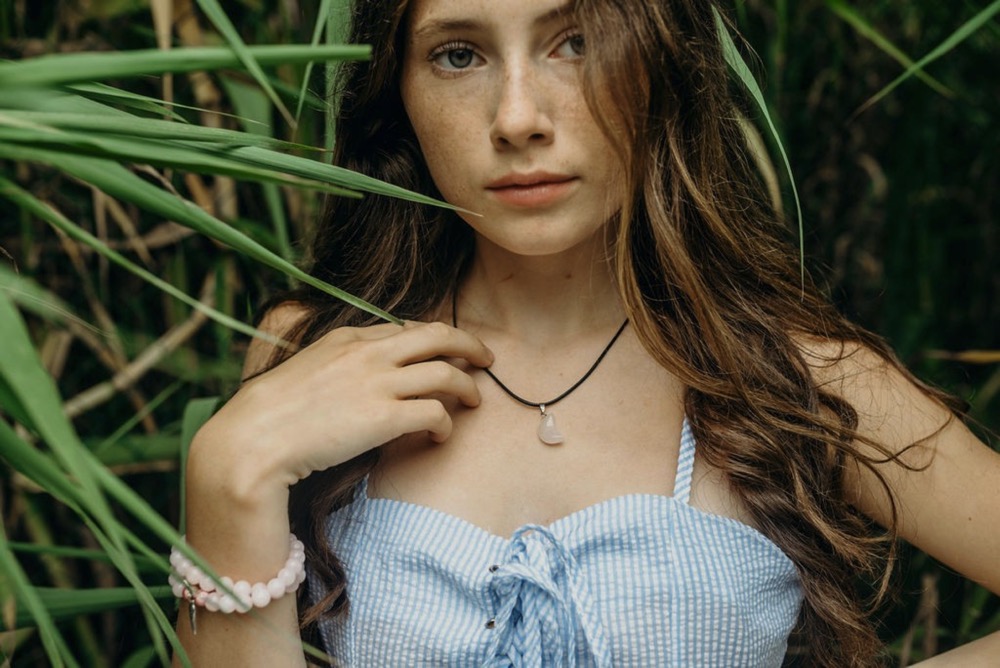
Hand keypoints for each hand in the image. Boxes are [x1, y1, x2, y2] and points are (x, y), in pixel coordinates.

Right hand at [190, 321, 493, 496]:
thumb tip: (360, 379)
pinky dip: (446, 423)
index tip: (448, 349)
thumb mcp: (306, 369)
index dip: (435, 338)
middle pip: (439, 336)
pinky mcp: (385, 418)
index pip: (407, 328)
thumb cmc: (272, 413)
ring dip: (468, 387)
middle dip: (470, 345)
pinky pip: (435, 413)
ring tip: (475, 400)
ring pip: (446, 373)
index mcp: (348, 337)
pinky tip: (442, 434)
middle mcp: (369, 353)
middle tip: (486, 359)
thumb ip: (339, 364)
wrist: (254, 438)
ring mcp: (378, 384)